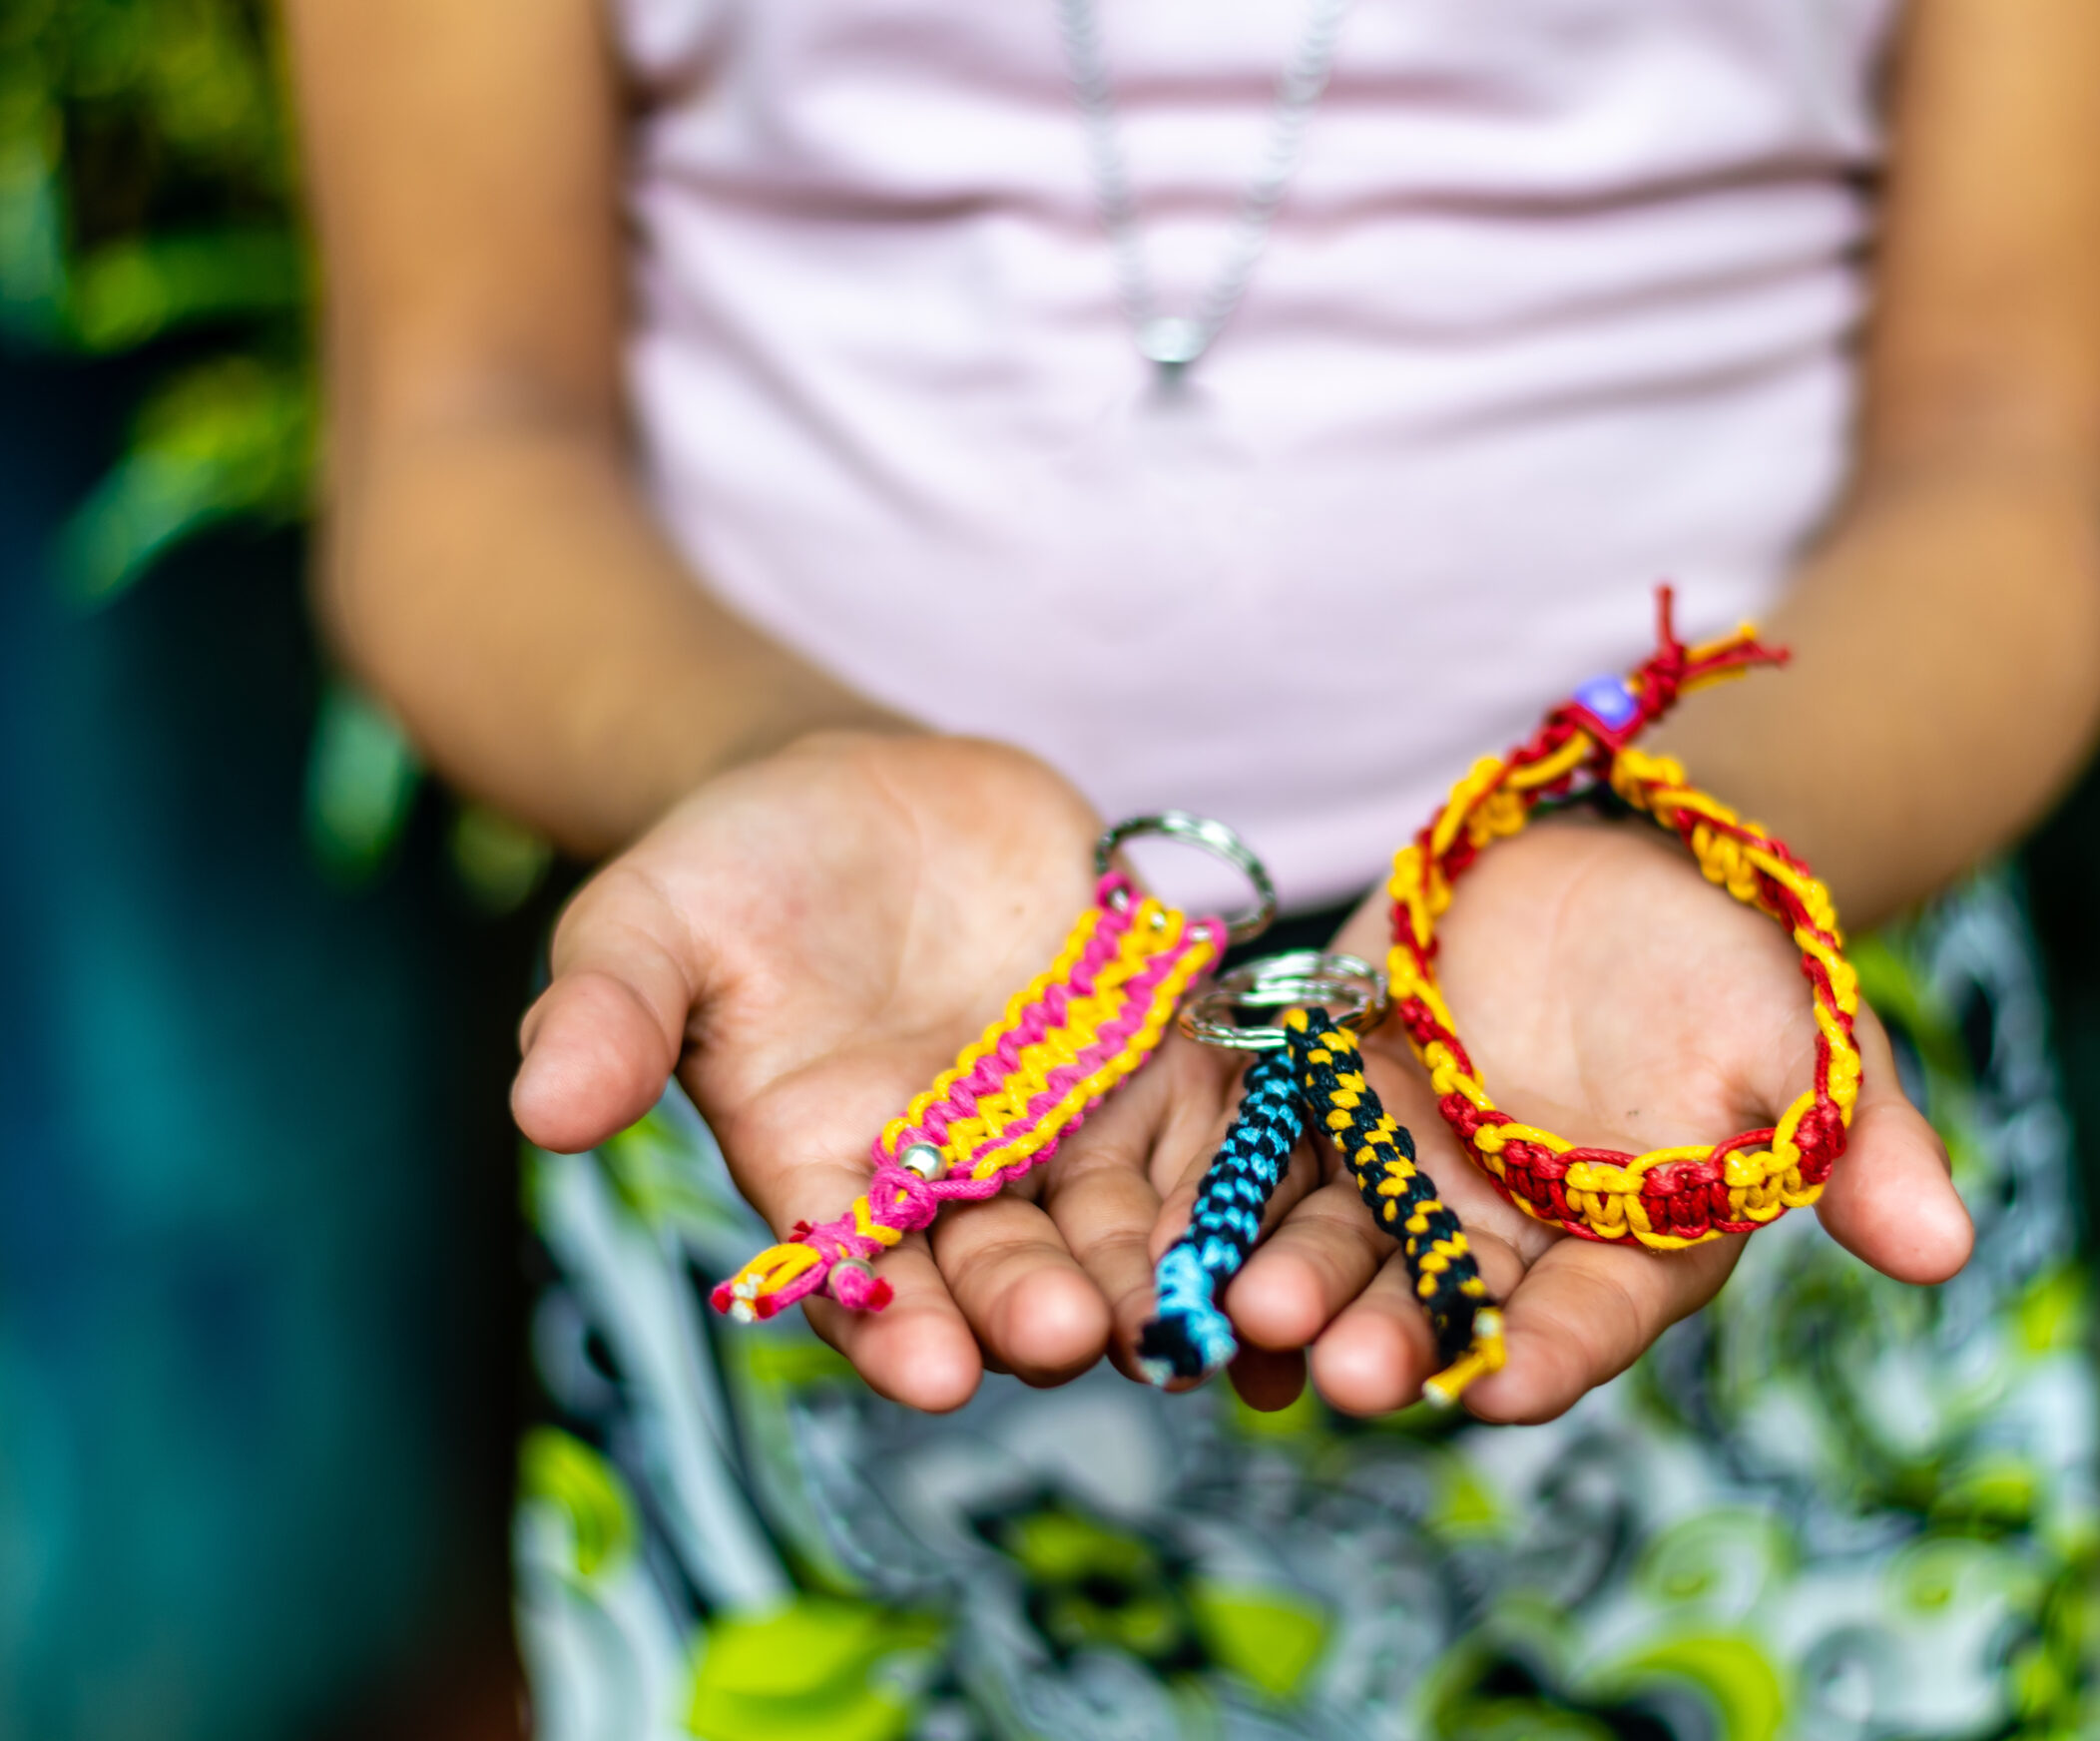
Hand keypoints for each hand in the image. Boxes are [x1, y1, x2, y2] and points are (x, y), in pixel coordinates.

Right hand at [509, 731, 1239, 1409]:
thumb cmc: (734, 873)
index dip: (894, 1329)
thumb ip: (606, 1016)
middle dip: (1038, 1307)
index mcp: (826, 1182)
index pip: (860, 1285)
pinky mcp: (1157, 1060)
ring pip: (1124, 1222)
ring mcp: (1065, 1129)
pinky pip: (1216, 1129)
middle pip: (1004, 1270)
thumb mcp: (648, 925)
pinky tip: (1296, 1215)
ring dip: (1161, 1269)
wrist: (866, 796)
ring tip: (1195, 1308)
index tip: (930, 1368)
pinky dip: (1255, 1176)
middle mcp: (954, 1185)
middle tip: (1072, 1336)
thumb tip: (538, 1108)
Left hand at [1176, 812, 1972, 1423]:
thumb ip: (1864, 1146)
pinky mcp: (1335, 1095)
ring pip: (1344, 1243)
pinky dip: (1226, 1198)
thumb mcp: (1820, 1037)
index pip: (1589, 1320)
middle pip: (1444, 1303)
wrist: (1634, 846)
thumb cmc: (1746, 951)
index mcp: (1632, 1242)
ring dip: (1293, 1284)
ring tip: (1244, 1314)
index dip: (1545, 1353)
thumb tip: (1947, 1251)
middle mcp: (1513, 1230)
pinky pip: (1271, 1158)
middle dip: (1390, 1336)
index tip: (1494, 1387)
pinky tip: (1177, 1245)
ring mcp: (1415, 1168)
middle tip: (1336, 1370)